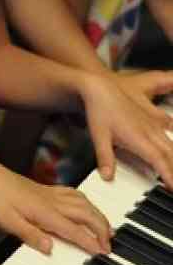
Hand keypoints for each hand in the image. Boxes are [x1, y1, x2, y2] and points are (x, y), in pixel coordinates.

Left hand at [0, 153, 110, 255]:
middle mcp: (52, 202)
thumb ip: (30, 235)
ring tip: (107, 229)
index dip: (90, 242)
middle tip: (109, 245)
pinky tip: (87, 207)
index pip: (73, 230)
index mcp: (44, 212)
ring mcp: (51, 194)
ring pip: (84, 203)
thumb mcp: (7, 222)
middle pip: (86, 214)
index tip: (102, 252)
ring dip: (98, 216)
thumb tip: (50, 248)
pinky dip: (87, 202)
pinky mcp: (46, 189)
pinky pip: (74, 194)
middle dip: (102, 229)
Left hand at [82, 73, 172, 187]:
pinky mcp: (151, 116)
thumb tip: (107, 176)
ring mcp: (152, 123)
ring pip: (171, 143)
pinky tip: (171, 142)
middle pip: (170, 154)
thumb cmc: (99, 110)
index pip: (159, 160)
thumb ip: (105, 158)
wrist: (100, 87)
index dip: (169, 175)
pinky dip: (172, 141)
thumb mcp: (99, 136)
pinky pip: (168, 130)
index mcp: (138, 138)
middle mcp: (150, 130)